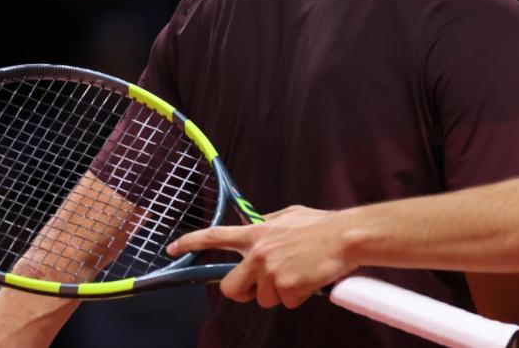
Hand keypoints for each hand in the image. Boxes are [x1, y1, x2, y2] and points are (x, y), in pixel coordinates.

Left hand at [166, 205, 356, 308]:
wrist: (347, 236)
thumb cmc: (323, 226)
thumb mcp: (290, 215)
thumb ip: (269, 223)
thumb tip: (257, 226)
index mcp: (258, 233)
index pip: (215, 236)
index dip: (190, 242)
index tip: (172, 248)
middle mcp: (258, 253)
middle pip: (230, 287)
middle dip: (242, 292)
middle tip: (261, 286)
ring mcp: (271, 272)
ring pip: (264, 298)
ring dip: (281, 292)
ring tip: (301, 273)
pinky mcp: (286, 287)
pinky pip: (286, 302)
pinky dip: (298, 296)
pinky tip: (310, 280)